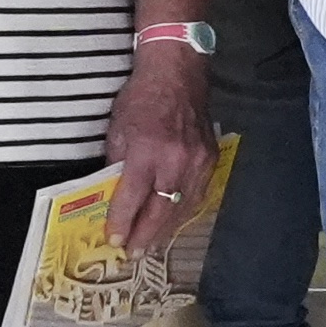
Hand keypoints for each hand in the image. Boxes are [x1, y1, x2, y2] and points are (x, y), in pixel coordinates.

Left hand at [99, 38, 217, 260]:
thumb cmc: (141, 97)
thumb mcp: (117, 129)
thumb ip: (117, 163)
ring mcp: (198, 160)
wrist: (178, 72)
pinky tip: (173, 220)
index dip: (122, 222)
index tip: (114, 240)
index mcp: (147, 151)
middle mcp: (176, 160)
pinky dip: (184, 210)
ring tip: (152, 244)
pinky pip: (198, 192)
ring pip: (183, 206)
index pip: (133, 197)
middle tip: (133, 254)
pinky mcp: (211, 157)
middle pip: (160, 209)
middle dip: (145, 235)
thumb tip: (115, 193)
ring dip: (166, 228)